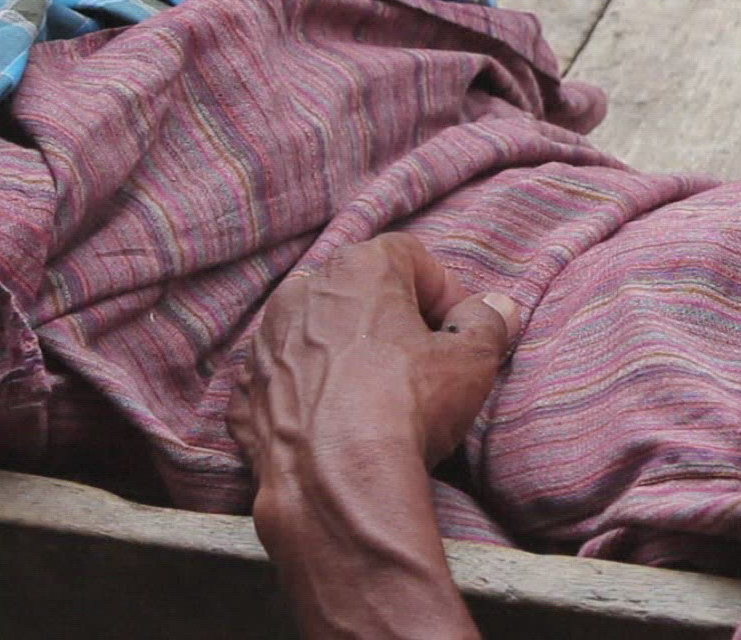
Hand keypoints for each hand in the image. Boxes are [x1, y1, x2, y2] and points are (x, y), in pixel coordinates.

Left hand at [228, 234, 507, 639]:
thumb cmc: (407, 406)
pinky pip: (286, 381)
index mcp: (357, 269)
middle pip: (359, 292)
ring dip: (346, 355)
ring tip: (379, 398)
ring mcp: (264, 345)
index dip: (443, 292)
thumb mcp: (474, 360)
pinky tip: (339, 425)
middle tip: (423, 363)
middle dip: (392, 320)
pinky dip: (310, 394)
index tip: (458, 332)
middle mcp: (300, 293)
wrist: (335, 482)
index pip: (411, 257)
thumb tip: (497, 308)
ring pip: (315, 335)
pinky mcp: (244, 395)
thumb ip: (488, 322)